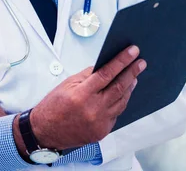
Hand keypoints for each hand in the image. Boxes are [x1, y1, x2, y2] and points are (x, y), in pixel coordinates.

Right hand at [14, 45, 145, 153]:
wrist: (45, 131)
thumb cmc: (53, 107)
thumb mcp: (66, 85)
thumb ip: (87, 76)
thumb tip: (104, 66)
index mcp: (82, 95)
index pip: (107, 74)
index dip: (122, 61)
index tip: (132, 52)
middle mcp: (93, 110)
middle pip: (119, 87)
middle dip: (132, 73)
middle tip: (140, 63)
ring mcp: (99, 123)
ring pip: (121, 102)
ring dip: (129, 88)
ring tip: (133, 77)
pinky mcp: (102, 132)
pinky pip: (116, 114)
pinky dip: (119, 103)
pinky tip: (121, 95)